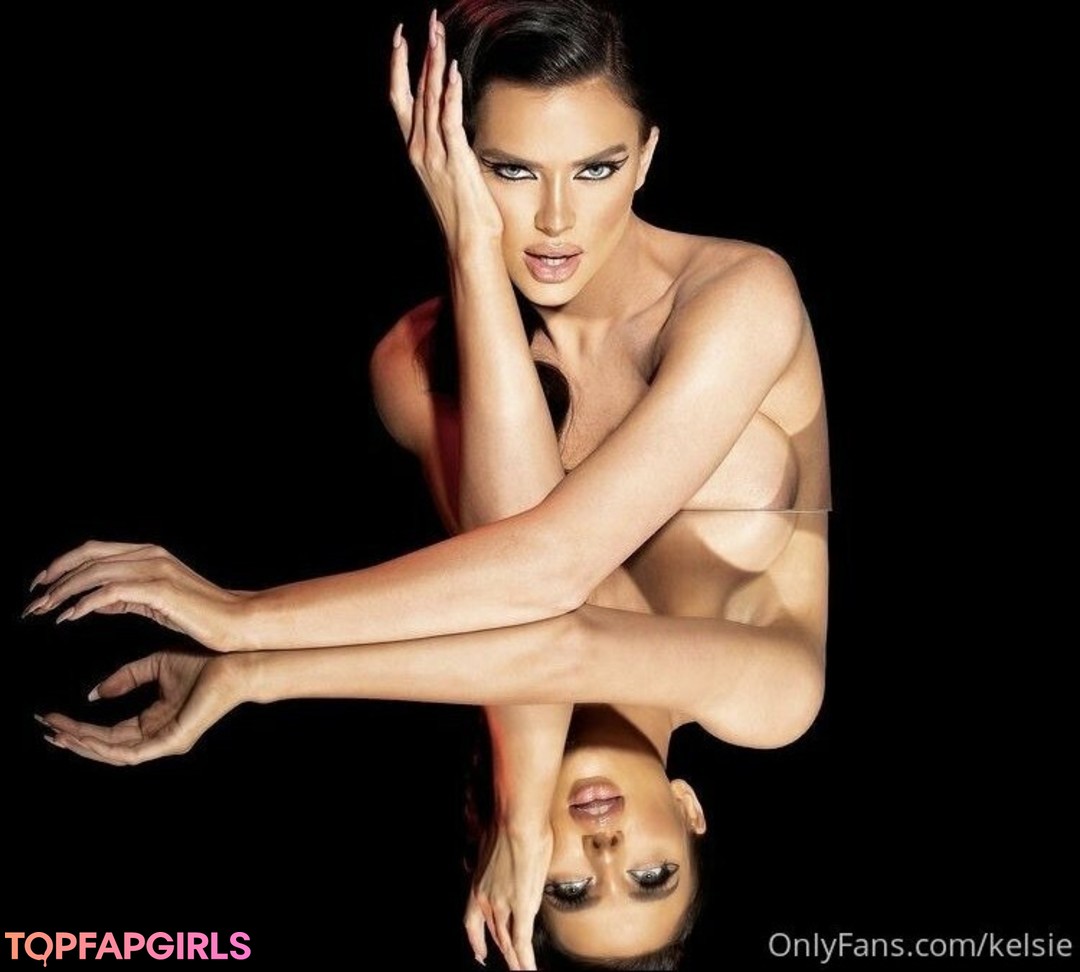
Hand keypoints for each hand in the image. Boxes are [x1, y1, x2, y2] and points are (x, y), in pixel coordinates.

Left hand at [24, 540, 249, 651]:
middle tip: (33, 603)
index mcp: (149, 553)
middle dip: (54, 578)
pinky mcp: (158, 590)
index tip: (41, 585)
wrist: (236, 621)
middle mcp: (150, 554)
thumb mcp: (157, 602)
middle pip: (88, 557)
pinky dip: (84, 604)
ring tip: (44, 612)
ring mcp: (155, 569)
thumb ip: (127, 597)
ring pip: (94, 573)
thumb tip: (94, 602)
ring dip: (63, 593)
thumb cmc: (201, 616)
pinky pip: (110, 593)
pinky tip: (70, 617)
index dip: (62, 564)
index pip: (94, 550)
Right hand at [36, 648, 243, 765]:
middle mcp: (158, 737)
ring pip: (114, 755)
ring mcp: (166, 742)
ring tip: (57, 733)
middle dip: (74, 739)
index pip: (110, 733)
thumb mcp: (154, 665)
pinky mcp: (173, 741)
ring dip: (83, 745)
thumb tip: (93, 694)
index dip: (80, 727)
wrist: (231, 660)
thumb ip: (126, 678)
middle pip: (107, 747)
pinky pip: (132, 753)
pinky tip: (82, 734)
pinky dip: (103, 746)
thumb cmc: (202, 661)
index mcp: (155, 723)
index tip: (53, 717)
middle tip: (46, 728)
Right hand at [389, 10, 503, 247]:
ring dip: (434, 64)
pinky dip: (448, 95)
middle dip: (420, 52)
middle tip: (427, 21)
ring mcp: (435, 156)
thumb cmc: (465, 212)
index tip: (401, 37)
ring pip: (429, 100)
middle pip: (415, 91)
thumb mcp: (451, 172)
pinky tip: (451, 73)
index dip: (399, 66)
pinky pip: (448, 122)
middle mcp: (420, 149)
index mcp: (417, 150)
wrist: (467, 242)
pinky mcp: (453, 162)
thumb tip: (455, 122)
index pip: (402, 98)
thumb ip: (448, 145)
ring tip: (438, 35)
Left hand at [464, 820, 551, 969]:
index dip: (476, 940)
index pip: (473, 921)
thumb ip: (496, 861)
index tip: (479, 953)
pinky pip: (522, 940)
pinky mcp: (521, 907)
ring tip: (522, 971)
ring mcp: (502, 905)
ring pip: (507, 941)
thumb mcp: (493, 846)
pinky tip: (528, 969)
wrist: (516, 821)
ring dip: (515, 960)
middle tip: (509, 965)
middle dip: (500, 951)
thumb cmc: (508, 824)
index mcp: (478, 884)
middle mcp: (486, 898)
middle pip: (494, 934)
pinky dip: (525, 959)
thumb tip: (504, 859)